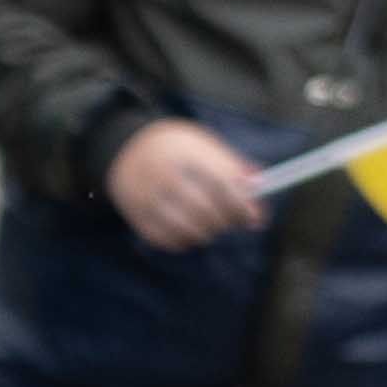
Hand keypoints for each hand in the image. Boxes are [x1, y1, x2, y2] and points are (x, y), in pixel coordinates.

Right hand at [106, 119, 266, 251]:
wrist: (126, 146)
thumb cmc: (177, 147)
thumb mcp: (206, 145)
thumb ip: (233, 166)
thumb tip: (260, 189)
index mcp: (187, 153)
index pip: (223, 184)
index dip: (242, 206)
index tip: (253, 219)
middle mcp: (164, 175)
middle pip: (205, 210)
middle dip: (225, 221)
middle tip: (231, 221)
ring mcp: (146, 196)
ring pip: (185, 228)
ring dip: (205, 233)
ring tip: (209, 226)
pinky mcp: (135, 214)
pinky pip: (163, 238)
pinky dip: (181, 241)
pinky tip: (188, 233)